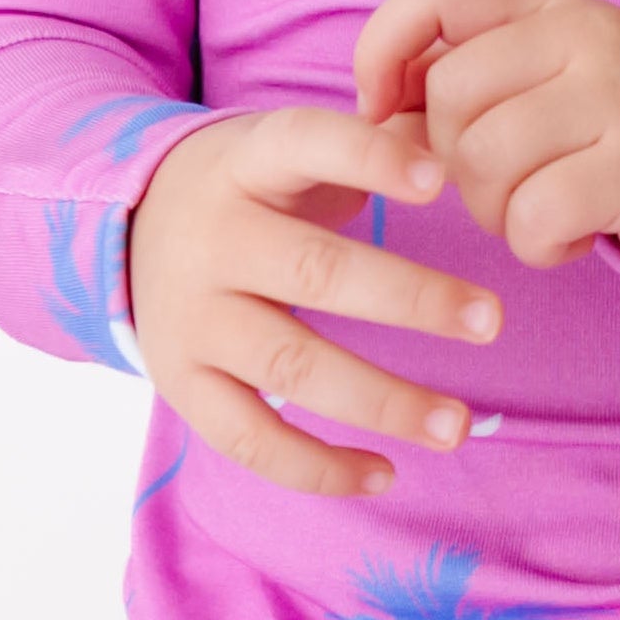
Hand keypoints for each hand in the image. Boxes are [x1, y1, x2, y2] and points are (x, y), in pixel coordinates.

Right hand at [129, 106, 504, 498]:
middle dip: (411, 298)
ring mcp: (192, 318)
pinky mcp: (180, 384)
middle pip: (315, 271)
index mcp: (245, 163)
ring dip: (383, 402)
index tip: (441, 181)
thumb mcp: (286, 150)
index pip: (306, 145)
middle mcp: (214, 240)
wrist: (128, 227)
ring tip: (457, 426)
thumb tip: (460, 161)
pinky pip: (249, 438)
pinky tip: (384, 473)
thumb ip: (367, 151)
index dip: (370, 160)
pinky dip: (317, 468)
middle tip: (491, 321)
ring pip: (291, 366)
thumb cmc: (250, 189)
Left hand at [354, 0, 619, 272]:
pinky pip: (533, 214)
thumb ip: (453, 88)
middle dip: (452, 162)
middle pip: (449, 98)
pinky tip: (571, 235)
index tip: (380, 109)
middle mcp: (587, 34)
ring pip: (483, 161)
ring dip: (495, 211)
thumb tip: (371, 116)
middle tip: (504, 183)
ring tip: (540, 209)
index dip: (383, 48)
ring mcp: (619, 95)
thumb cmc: (602, 139)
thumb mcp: (534, 90)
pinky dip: (537, 244)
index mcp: (549, 5)